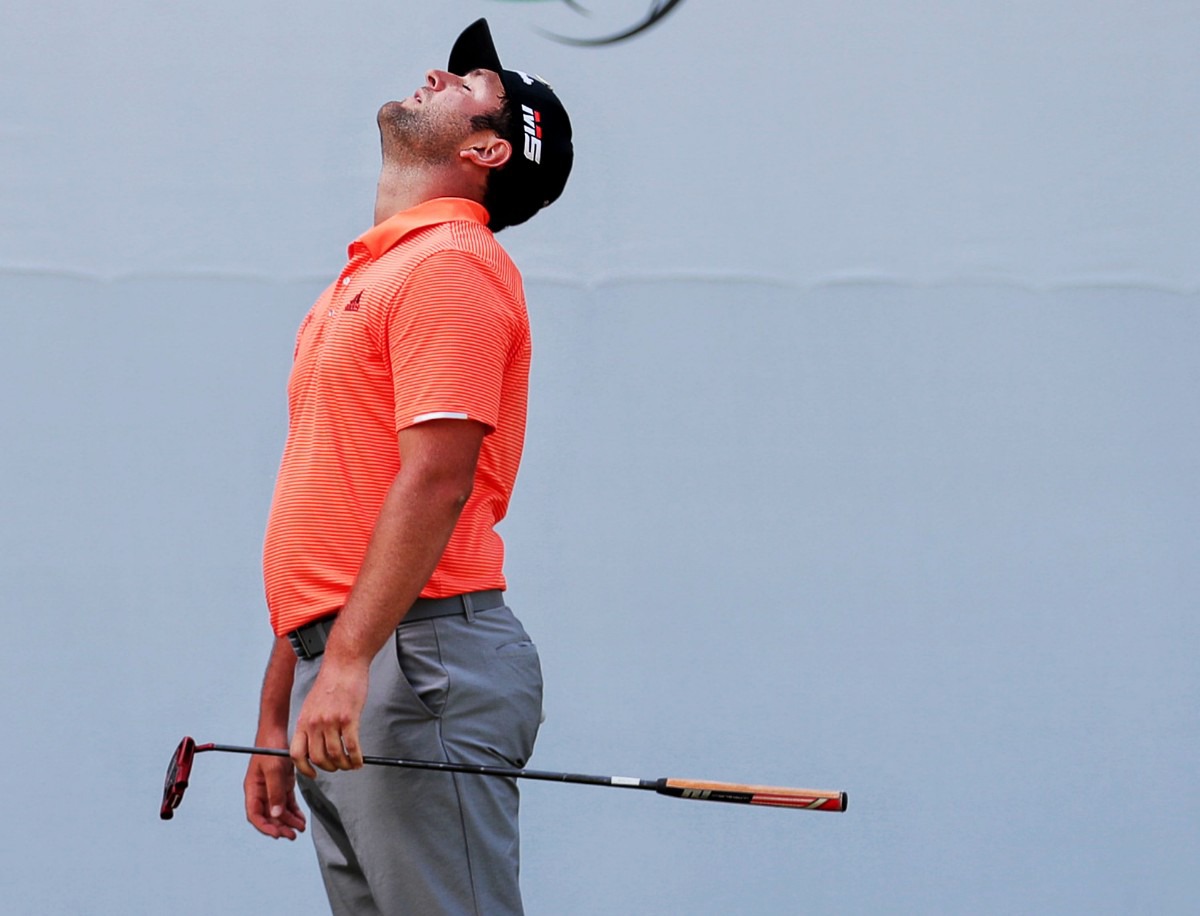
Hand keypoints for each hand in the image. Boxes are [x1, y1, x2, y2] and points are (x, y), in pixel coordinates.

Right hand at [244, 751, 306, 839]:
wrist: (277, 731)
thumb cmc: (270, 746)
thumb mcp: (273, 769)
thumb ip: (275, 792)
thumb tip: (276, 814)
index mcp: (253, 789)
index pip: (254, 815)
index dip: (265, 827)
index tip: (277, 834)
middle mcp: (261, 791)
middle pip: (268, 815)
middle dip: (280, 827)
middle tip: (292, 835)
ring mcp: (272, 788)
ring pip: (279, 811)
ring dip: (289, 821)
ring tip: (300, 828)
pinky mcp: (282, 783)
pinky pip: (287, 802)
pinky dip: (294, 811)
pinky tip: (301, 818)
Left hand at [290, 658, 368, 777]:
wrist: (344, 664)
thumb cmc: (331, 681)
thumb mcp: (312, 704)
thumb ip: (312, 723)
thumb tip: (316, 743)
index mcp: (304, 721)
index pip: (297, 754)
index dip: (304, 769)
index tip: (313, 773)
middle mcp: (315, 723)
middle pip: (318, 758)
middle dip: (329, 768)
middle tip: (338, 767)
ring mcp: (331, 721)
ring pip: (336, 755)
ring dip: (344, 765)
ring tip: (351, 764)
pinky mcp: (349, 718)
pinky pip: (352, 747)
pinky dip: (356, 758)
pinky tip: (360, 760)